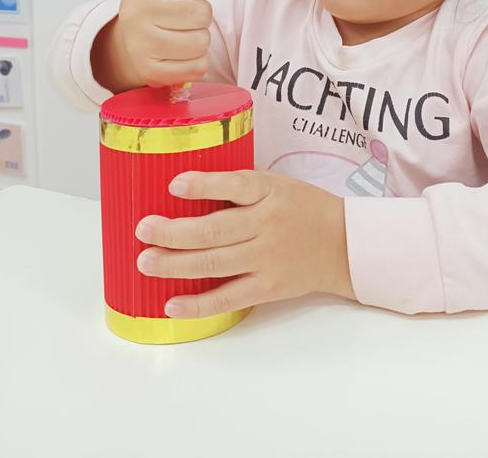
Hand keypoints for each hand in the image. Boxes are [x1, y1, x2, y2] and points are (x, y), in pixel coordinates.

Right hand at [93, 0, 236, 91]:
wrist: (131, 37)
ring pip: (201, 42)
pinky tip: (181, 54)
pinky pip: (197, 67)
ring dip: (200, 39)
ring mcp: (140, 43)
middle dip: (202, 16)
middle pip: (202, 13)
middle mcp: (136, 11)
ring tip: (183, 34)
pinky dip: (197, 62)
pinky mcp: (150, 71)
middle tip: (184, 18)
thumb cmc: (161, 1)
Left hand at [134, 170, 355, 316]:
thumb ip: (242, 185)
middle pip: (214, 230)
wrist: (344, 245)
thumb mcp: (278, 183)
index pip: (235, 185)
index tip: (174, 184)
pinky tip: (171, 303)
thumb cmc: (304, 208)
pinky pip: (227, 298)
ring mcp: (266, 259)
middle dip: (173, 231)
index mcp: (270, 192)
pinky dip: (198, 304)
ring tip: (146, 261)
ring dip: (175, 264)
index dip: (203, 185)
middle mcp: (267, 225)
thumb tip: (189, 183)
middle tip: (143, 230)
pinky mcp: (267, 288)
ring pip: (214, 264)